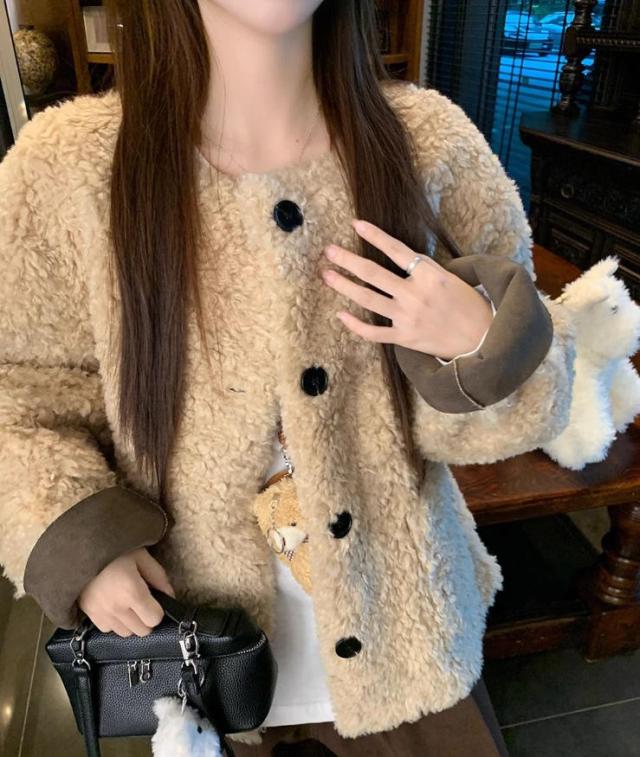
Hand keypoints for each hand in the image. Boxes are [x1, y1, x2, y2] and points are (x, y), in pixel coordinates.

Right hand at [77, 547, 175, 636]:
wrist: (79, 548)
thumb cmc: (114, 548)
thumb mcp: (141, 556)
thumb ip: (158, 577)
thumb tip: (170, 596)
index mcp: (132, 591)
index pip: (154, 619)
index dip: (158, 610)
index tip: (155, 600)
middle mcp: (116, 608)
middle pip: (142, 631)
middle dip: (146, 618)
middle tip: (143, 601)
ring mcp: (101, 614)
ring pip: (125, 633)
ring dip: (131, 622)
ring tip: (127, 602)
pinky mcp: (88, 614)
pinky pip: (108, 629)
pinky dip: (114, 621)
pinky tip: (113, 605)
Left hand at [321, 218, 493, 360]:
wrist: (481, 339)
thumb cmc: (468, 304)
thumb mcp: (449, 277)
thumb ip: (423, 268)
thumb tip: (398, 257)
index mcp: (428, 275)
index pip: (395, 250)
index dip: (374, 236)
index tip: (356, 224)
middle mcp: (414, 294)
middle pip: (373, 274)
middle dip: (347, 260)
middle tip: (329, 251)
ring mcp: (407, 317)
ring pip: (367, 299)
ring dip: (344, 286)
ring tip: (327, 275)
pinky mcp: (404, 338)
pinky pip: (373, 332)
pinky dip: (355, 324)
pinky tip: (341, 314)